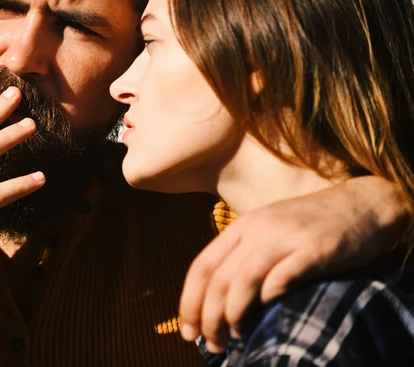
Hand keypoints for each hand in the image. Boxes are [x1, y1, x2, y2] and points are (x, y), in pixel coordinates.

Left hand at [179, 176, 410, 352]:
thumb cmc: (311, 225)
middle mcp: (258, 229)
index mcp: (242, 227)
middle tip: (213, 344)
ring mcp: (286, 237)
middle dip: (209, 317)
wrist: (361, 204)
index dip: (189, 301)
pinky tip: (268, 317)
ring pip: (243, 280)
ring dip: (234, 315)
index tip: (188, 331)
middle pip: (218, 278)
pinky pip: (283, 276)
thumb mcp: (269, 232)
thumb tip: (219, 302)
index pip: (201, 266)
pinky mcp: (315, 249)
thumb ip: (245, 258)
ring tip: (237, 338)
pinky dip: (269, 299)